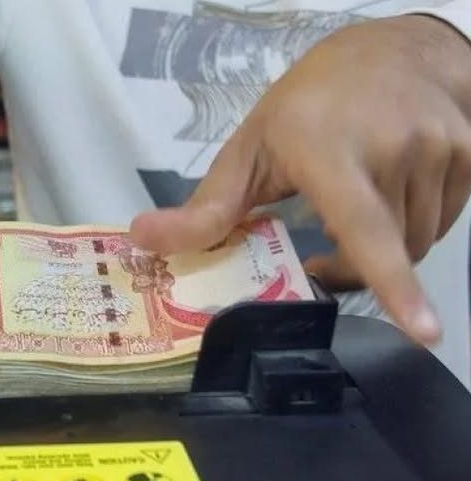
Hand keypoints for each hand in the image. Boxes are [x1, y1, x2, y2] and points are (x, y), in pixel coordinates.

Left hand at [130, 15, 470, 344]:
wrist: (392, 47)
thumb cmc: (309, 102)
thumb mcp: (250, 149)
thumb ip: (207, 206)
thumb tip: (142, 241)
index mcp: (332, 151)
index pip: (364, 227)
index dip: (393, 283)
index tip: (424, 331)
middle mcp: (395, 149)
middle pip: (389, 250)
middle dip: (353, 268)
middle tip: (322, 253)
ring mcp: (443, 148)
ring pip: (421, 239)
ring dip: (388, 246)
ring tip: (358, 212)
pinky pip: (446, 217)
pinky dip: (417, 223)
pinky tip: (392, 192)